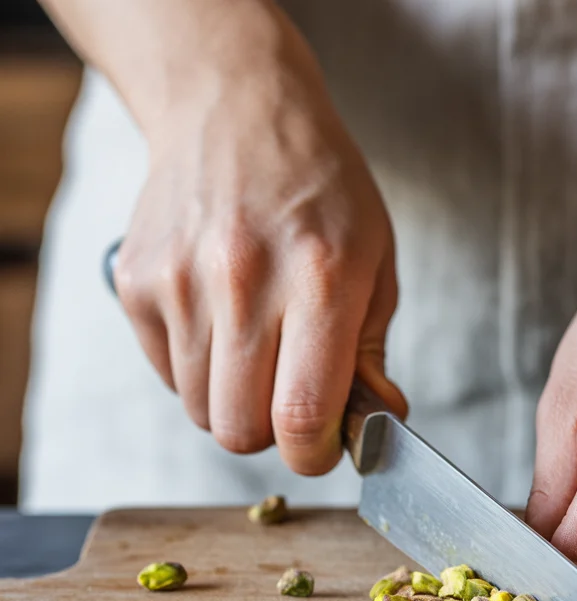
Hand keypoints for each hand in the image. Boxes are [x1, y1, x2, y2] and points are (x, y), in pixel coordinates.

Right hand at [113, 11, 404, 473]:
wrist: (234, 107)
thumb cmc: (321, 189)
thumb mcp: (376, 261)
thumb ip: (372, 354)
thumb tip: (376, 426)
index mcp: (321, 278)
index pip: (302, 414)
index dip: (314, 454)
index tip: (323, 447)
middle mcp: (244, 280)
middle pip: (241, 430)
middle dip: (273, 434)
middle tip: (293, 399)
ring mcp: (181, 280)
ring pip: (202, 412)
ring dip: (235, 403)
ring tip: (259, 351)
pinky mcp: (136, 282)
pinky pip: (168, 376)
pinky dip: (198, 372)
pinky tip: (222, 323)